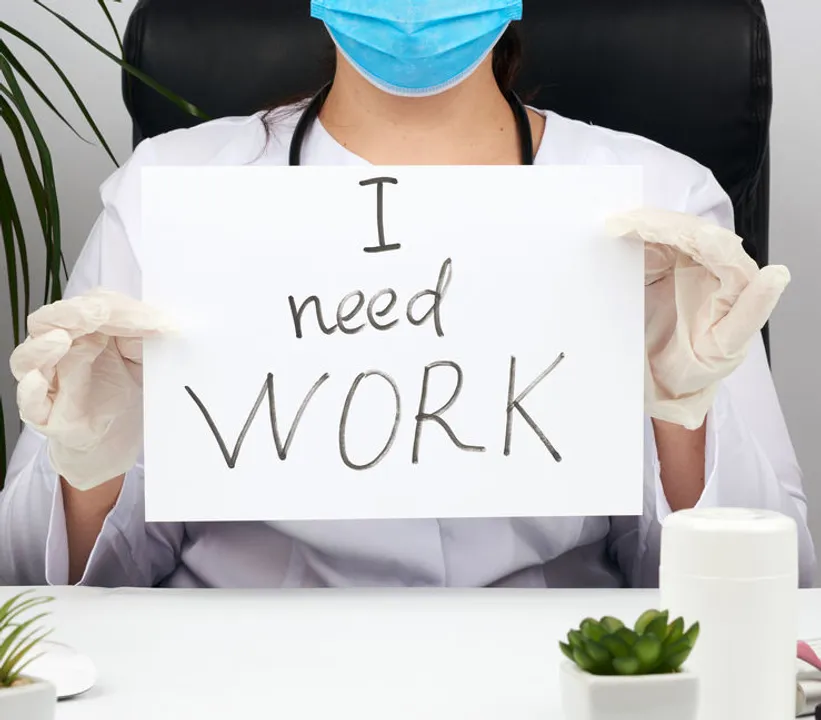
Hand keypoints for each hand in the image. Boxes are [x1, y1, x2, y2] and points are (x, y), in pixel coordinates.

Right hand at [10, 289, 171, 489]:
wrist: (119, 434)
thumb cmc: (121, 389)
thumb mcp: (138, 356)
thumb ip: (138, 335)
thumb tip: (149, 317)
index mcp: (77, 332)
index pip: (78, 309)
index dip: (99, 306)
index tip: (123, 310)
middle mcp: (54, 353)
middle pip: (46, 325)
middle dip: (68, 316)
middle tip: (95, 314)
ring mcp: (47, 384)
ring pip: (29, 360)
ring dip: (44, 348)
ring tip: (62, 339)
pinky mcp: (45, 417)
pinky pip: (28, 403)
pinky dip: (29, 391)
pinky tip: (38, 380)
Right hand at [606, 208, 789, 429]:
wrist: (666, 382)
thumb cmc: (699, 369)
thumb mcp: (725, 346)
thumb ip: (752, 310)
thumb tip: (778, 274)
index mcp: (737, 280)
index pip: (713, 243)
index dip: (681, 231)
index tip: (649, 226)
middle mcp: (715, 266)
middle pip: (688, 231)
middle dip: (656, 223)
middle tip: (621, 222)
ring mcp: (688, 265)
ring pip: (668, 234)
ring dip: (642, 227)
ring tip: (615, 226)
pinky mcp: (664, 269)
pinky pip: (651, 246)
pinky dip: (633, 239)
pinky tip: (616, 235)